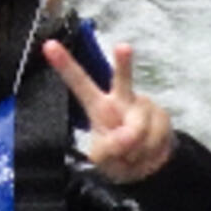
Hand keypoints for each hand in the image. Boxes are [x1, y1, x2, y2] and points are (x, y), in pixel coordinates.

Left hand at [41, 39, 175, 183]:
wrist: (149, 165)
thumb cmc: (118, 156)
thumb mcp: (104, 160)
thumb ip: (108, 150)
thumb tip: (126, 137)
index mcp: (97, 105)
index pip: (78, 83)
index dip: (64, 64)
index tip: (49, 45)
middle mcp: (121, 99)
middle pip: (122, 79)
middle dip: (123, 62)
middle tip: (122, 47)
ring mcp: (143, 106)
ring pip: (138, 129)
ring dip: (135, 151)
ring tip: (132, 156)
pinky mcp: (161, 116)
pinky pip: (154, 139)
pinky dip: (149, 154)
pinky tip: (146, 154)